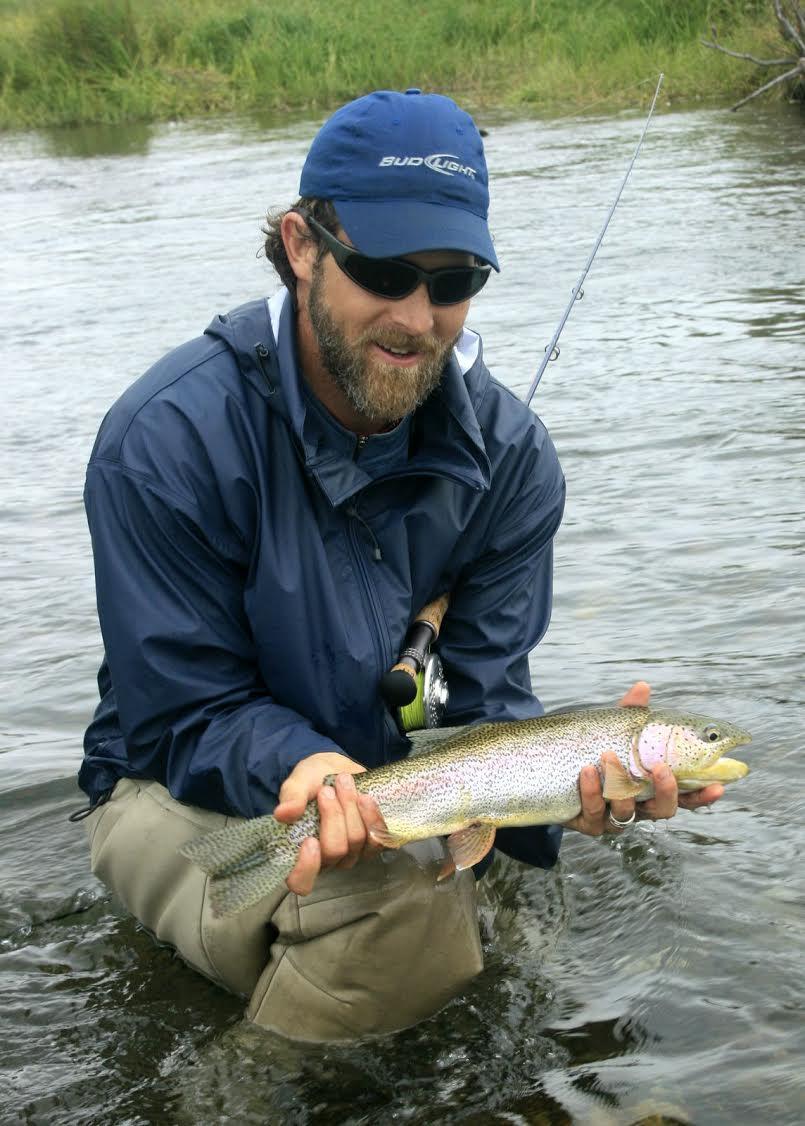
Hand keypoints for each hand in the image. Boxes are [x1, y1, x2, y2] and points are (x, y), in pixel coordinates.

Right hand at [273, 752, 386, 895]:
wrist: (339, 771)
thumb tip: (282, 814)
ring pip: (357, 841)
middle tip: (326, 790)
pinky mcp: (374, 842)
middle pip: (335, 851)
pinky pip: (380, 838)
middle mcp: (328, 859)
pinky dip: (372, 815)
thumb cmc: (314, 781)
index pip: (301, 882)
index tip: (309, 840)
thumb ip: (291, 797)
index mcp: (302, 853)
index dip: (307, 868)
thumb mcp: (299, 782)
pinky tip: (365, 797)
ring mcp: (353, 853)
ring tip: (344, 782)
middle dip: (333, 816)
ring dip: (351, 809)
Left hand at [564, 681, 724, 835]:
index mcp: (652, 786)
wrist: (555, 768)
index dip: (703, 795)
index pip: (686, 796)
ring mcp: (613, 817)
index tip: (718, 786)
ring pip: (625, 813)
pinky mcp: (588, 822)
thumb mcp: (614, 730)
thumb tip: (642, 687)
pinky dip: (592, 791)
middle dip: (666, 791)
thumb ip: (629, 714)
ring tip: (608, 757)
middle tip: (660, 768)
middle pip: (663, 810)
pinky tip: (587, 772)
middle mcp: (638, 806)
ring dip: (619, 785)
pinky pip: (594, 814)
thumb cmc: (596, 750)